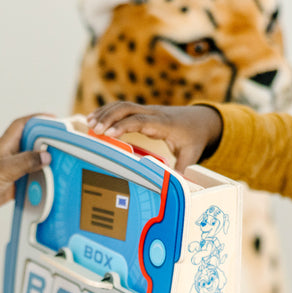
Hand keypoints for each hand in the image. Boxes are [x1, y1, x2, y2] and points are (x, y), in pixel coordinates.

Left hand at [0, 116, 50, 221]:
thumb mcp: (4, 169)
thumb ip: (26, 162)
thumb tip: (46, 156)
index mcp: (5, 145)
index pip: (23, 125)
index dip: (38, 119)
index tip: (55, 120)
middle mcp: (8, 157)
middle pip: (31, 144)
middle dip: (46, 144)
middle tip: (63, 146)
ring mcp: (9, 172)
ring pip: (31, 165)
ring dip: (43, 167)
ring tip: (60, 168)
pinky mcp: (9, 187)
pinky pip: (28, 184)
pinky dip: (37, 186)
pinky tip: (47, 189)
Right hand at [87, 102, 222, 172]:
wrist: (202, 120)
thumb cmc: (194, 138)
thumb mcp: (191, 155)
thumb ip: (182, 170)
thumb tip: (173, 187)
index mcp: (164, 124)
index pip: (140, 121)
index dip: (123, 126)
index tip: (108, 133)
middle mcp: (154, 113)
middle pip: (127, 108)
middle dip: (108, 117)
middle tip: (94, 130)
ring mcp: (148, 110)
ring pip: (122, 105)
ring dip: (105, 113)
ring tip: (89, 124)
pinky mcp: (143, 112)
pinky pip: (123, 108)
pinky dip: (108, 112)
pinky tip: (95, 119)